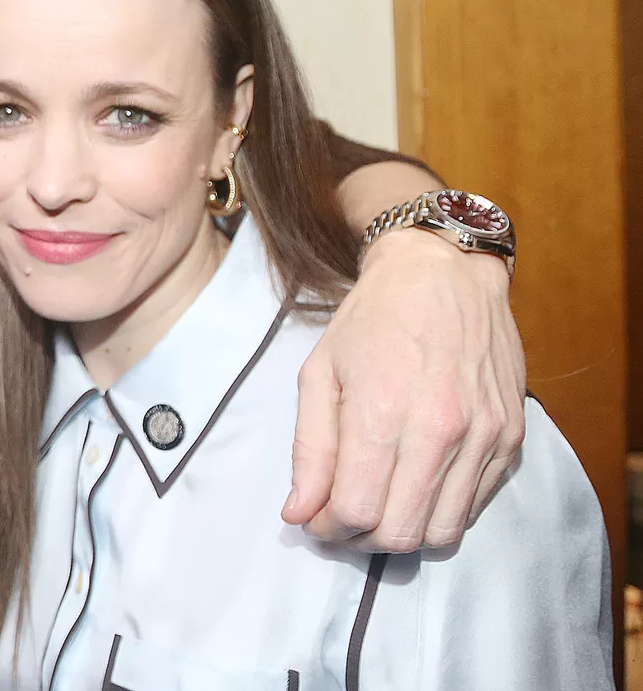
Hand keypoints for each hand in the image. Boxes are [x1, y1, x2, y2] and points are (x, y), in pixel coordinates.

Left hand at [281, 229, 525, 549]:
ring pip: (441, 531)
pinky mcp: (512, 438)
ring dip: (403, 531)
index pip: (355, 511)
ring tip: (380, 502)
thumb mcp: (319, 373)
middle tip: (344, 514)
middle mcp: (440, 430)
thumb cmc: (372, 320)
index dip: (328, 528)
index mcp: (382, 412)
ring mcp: (484, 436)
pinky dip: (440, 511)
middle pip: (400, 533)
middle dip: (361, 538)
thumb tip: (299, 514)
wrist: (444, 273)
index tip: (316, 517)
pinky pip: (474, 507)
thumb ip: (310, 450)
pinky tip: (416, 483)